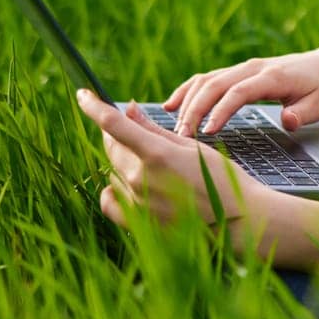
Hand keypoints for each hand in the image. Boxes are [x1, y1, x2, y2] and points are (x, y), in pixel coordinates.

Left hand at [74, 88, 267, 228]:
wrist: (236, 223)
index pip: (112, 124)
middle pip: (112, 147)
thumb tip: (129, 109)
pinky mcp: (135, 223)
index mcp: (156, 154)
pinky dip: (114, 188)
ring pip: (114, 171)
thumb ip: (154, 130)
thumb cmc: (220, 179)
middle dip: (119, 135)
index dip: (94, 106)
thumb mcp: (191, 147)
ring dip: (125, 162)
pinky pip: (109, 199)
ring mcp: (135, 203)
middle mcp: (140, 179)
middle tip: (138, 133)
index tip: (82, 95)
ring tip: (156, 168)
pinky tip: (129, 185)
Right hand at [164, 46, 318, 137]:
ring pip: (206, 80)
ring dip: (187, 102)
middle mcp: (253, 68)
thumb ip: (303, 114)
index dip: (221, 110)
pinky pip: (206, 78)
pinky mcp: (237, 73)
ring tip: (175, 128)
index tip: (208, 131)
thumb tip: (288, 120)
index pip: (240, 92)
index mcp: (272, 76)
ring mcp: (243, 68)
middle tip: (182, 136)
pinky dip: (187, 90)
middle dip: (195, 109)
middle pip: (215, 84)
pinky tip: (170, 106)